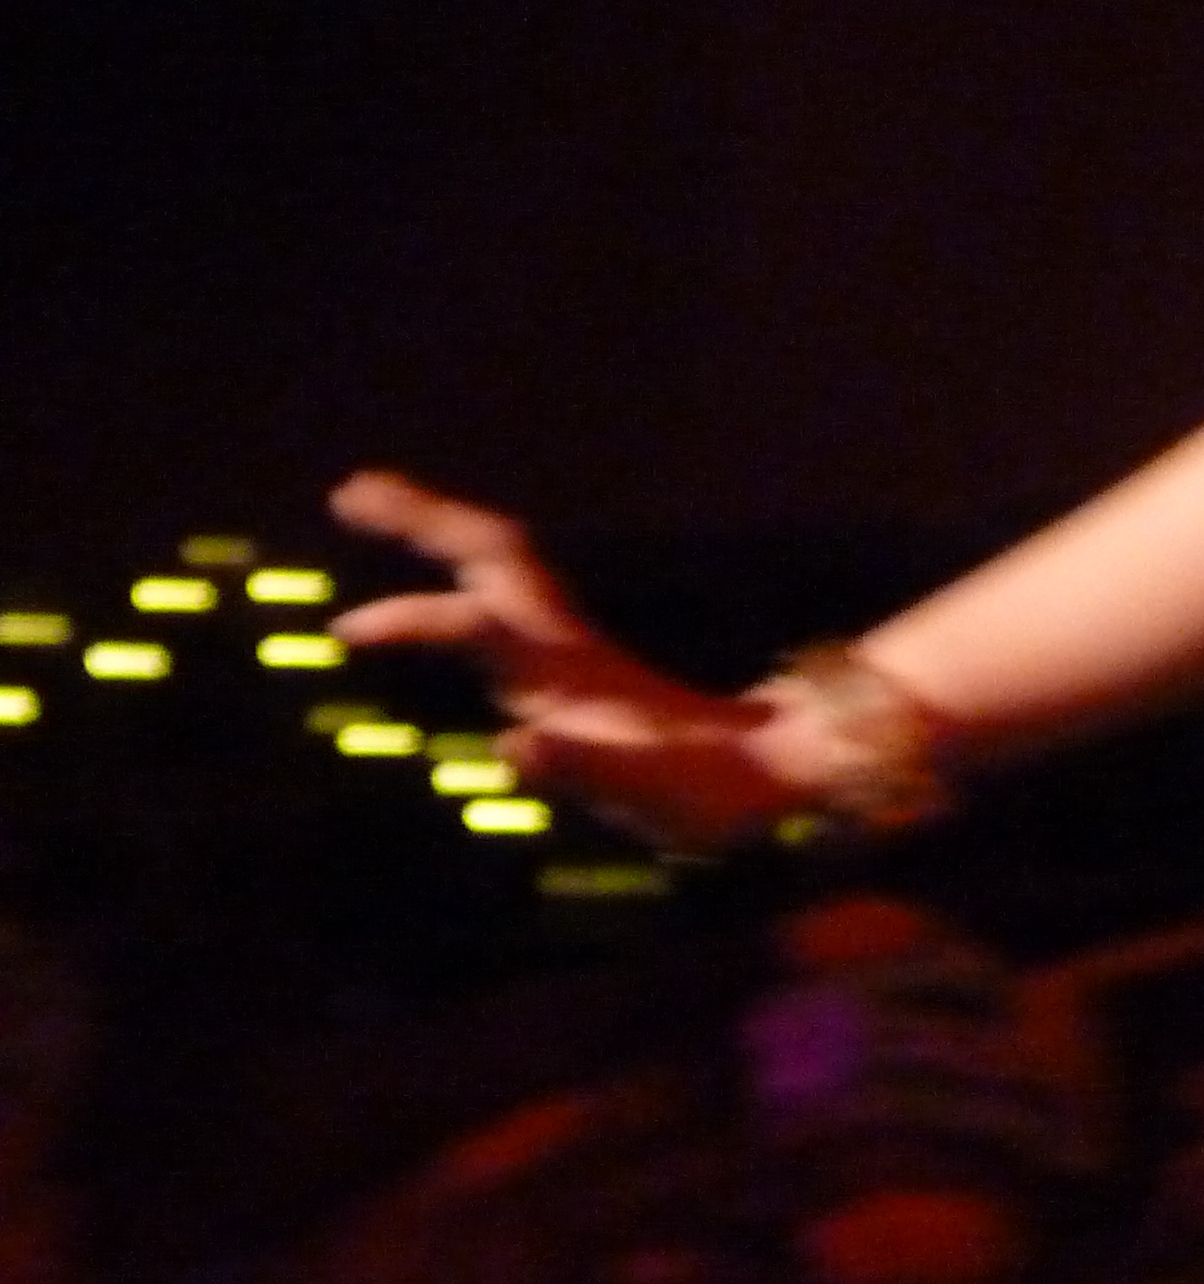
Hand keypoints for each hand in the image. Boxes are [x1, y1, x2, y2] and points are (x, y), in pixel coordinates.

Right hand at [330, 470, 797, 852]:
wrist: (772, 772)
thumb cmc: (710, 791)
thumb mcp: (649, 793)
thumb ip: (584, 769)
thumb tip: (515, 743)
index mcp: (567, 673)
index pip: (481, 625)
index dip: (419, 623)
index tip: (352, 629)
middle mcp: (561, 648)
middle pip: (493, 558)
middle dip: (425, 520)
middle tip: (352, 489)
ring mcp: (566, 653)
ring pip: (497, 570)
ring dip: (437, 532)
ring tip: (368, 503)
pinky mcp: (570, 670)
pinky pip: (498, 602)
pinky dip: (453, 580)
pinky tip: (430, 591)